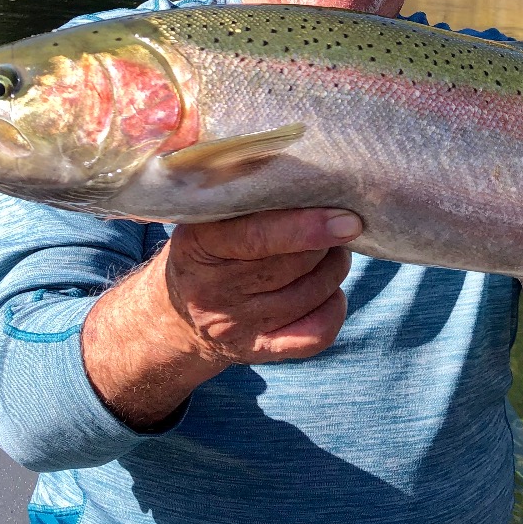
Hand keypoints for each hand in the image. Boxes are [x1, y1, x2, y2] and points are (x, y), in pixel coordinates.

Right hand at [163, 208, 359, 363]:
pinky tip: (331, 290)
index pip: (258, 238)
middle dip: (326, 242)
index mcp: (199, 246)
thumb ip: (245, 194)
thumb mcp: (209, 216)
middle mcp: (213, 291)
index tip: (347, 219)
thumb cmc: (208, 248)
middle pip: (294, 265)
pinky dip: (335, 308)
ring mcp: (235, 327)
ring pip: (310, 295)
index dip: (307, 227)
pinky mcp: (257, 351)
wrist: (175, 315)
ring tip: (332, 251)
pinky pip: (314, 335)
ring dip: (333, 268)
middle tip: (334, 223)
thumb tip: (304, 172)